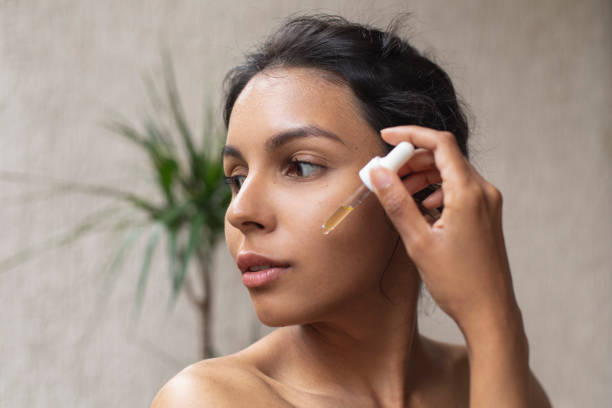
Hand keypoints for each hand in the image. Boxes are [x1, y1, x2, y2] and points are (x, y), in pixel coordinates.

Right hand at [369, 125, 521, 335]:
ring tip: (397, 191)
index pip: (440, 143)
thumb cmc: (457, 281)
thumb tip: (377, 172)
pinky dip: (435, 189)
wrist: (489, 310)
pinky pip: (459, 189)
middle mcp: (483, 191)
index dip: (411, 135)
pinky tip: (419, 207)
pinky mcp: (486, 214)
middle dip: (412, 159)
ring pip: (450, 172)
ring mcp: (487, 203)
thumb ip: (396, 202)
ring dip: (422, 175)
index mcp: (468, 193)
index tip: (386, 138)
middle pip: (444, 156)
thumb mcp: (418, 241)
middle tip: (385, 172)